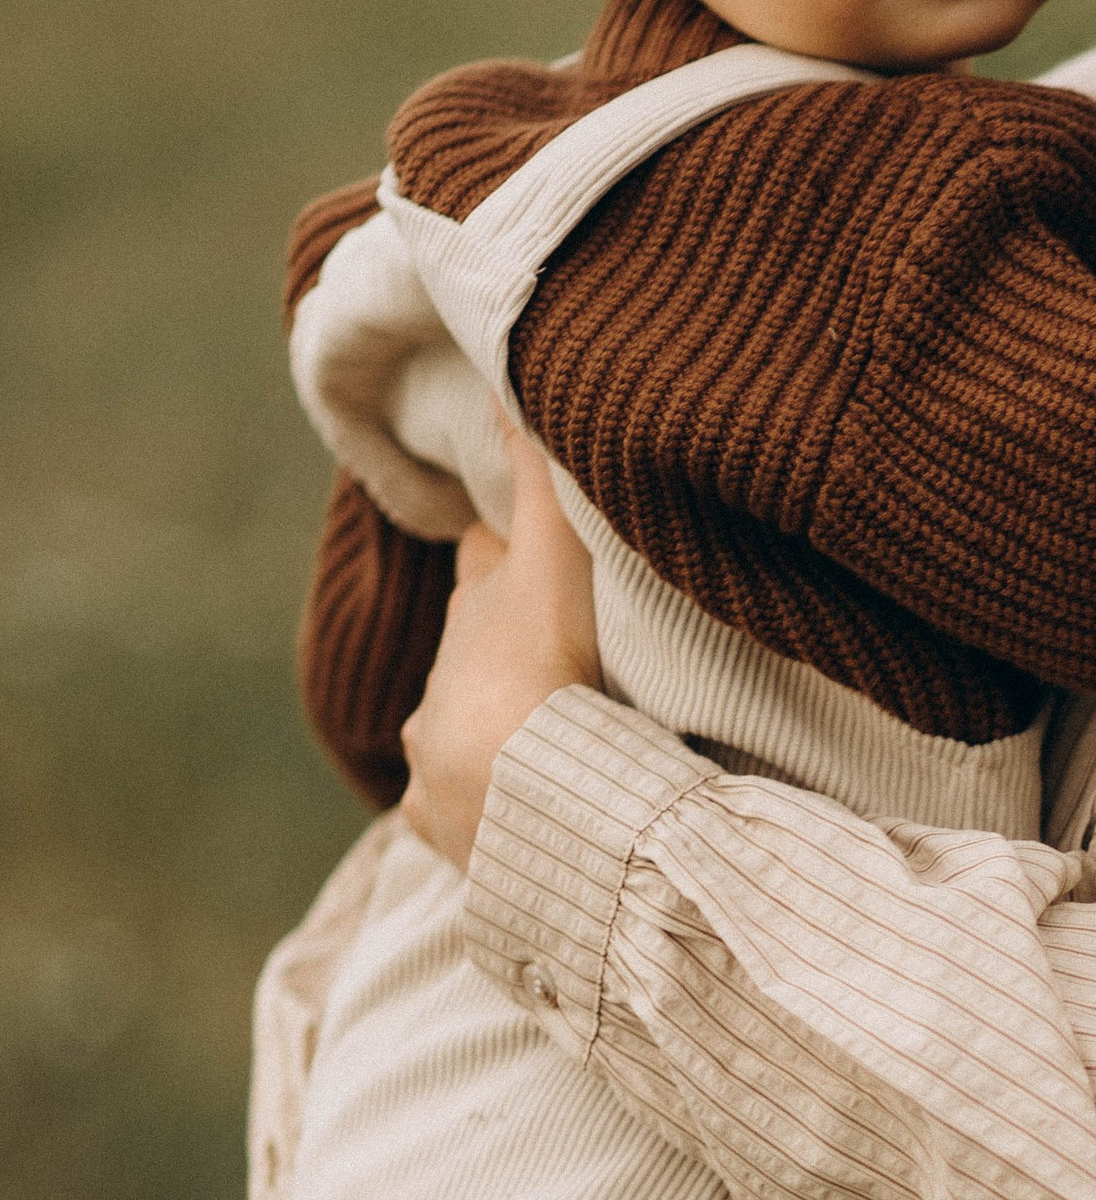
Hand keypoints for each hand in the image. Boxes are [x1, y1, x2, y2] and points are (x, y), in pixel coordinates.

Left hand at [398, 428, 600, 870]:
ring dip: (482, 737)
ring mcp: (438, 761)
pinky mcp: (446, 826)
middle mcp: (441, 686)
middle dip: (493, 654)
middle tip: (541, 660)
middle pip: (466, 654)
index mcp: (474, 617)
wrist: (531, 794)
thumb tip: (501, 373)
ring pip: (451, 737)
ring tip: (530, 749)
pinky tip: (500, 821)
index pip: (483, 566)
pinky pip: (453, 817)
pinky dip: (474, 814)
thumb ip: (536, 472)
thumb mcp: (554, 554)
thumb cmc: (548, 667)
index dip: (500, 554)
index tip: (512, 546)